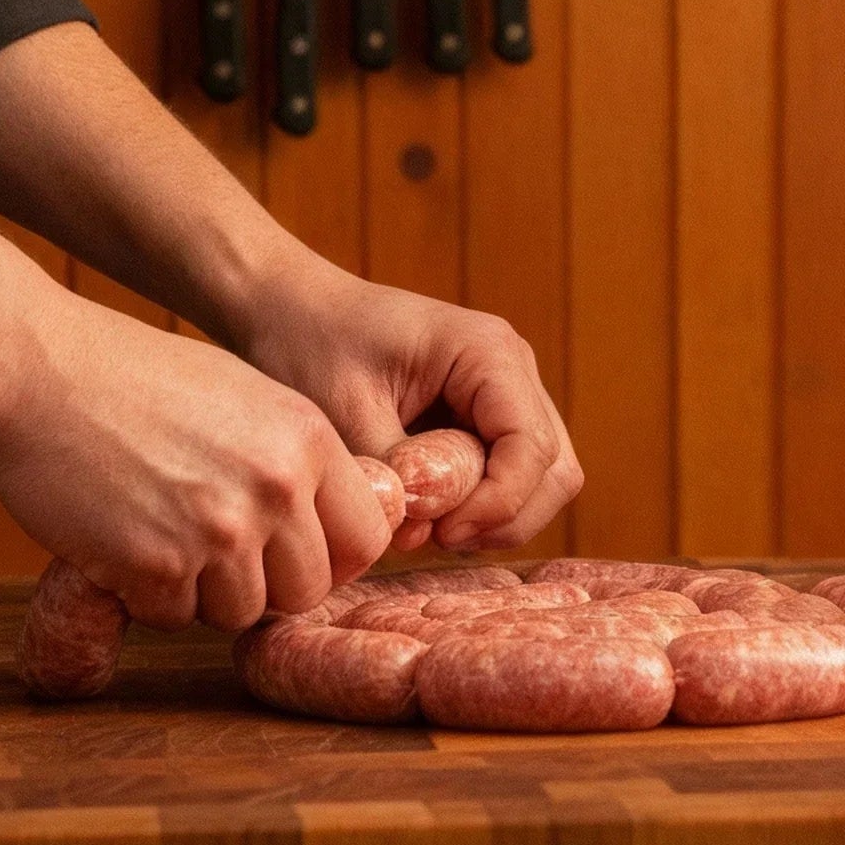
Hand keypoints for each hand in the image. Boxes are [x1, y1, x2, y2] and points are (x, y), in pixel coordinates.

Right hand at [0, 297, 393, 631]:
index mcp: (308, 438)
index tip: (296, 552)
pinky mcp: (155, 564)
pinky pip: (174, 615)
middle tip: (220, 554)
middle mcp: (275, 486)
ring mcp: (217, 529)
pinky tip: (124, 541)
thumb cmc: (136, 378)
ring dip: (205, 592)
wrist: (38, 369)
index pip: (367, 536)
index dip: (332, 555)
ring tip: (165, 533)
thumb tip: (330, 524)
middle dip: (269, 584)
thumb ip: (295, 459)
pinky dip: (149, 594)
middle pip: (309, 589)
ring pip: (243, 611)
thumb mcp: (247, 396)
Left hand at [231, 260, 582, 551]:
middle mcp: (513, 370)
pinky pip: (512, 476)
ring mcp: (506, 394)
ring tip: (427, 526)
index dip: (498, 503)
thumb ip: (393, 473)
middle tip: (435, 536)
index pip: (531, 448)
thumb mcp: (343, 411)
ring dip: (495, 516)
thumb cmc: (312, 343)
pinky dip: (481, 506)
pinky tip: (428, 512)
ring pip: (542, 479)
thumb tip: (424, 531)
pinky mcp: (486, 417)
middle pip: (555, 470)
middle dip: (504, 516)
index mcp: (488, 353)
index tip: (440, 533)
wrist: (290, 308)